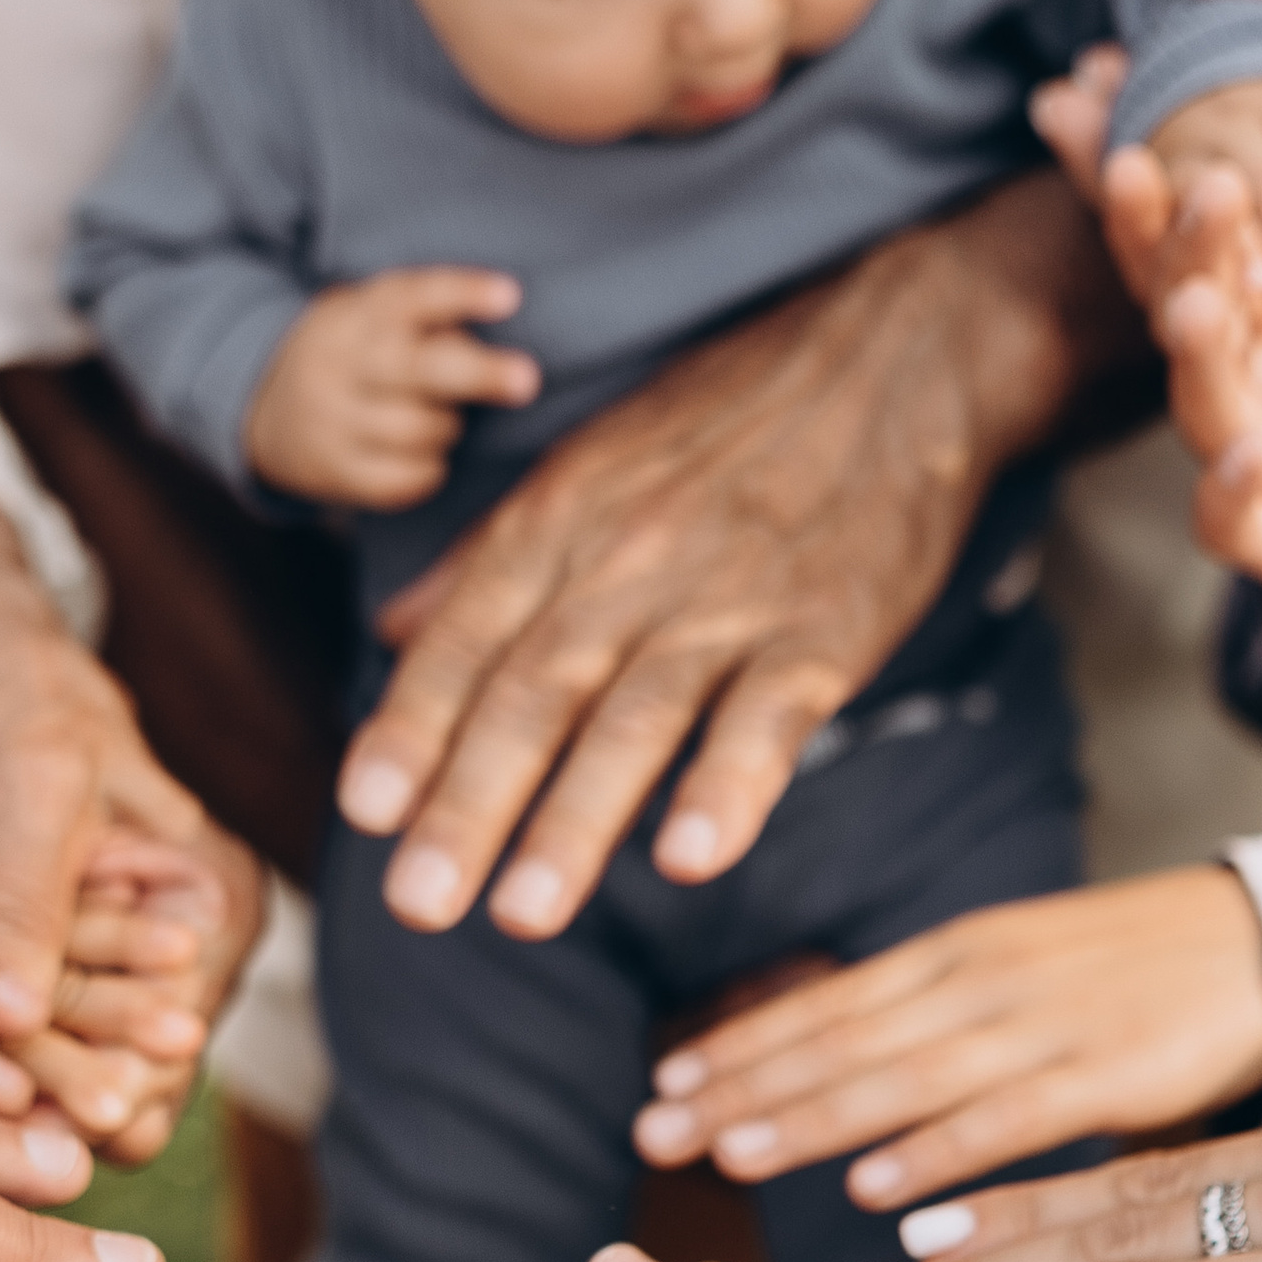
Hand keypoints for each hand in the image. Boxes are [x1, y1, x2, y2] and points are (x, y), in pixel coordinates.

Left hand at [0, 497, 261, 1154]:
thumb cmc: (17, 711)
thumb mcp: (35, 789)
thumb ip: (32, 900)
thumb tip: (17, 1010)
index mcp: (211, 893)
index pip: (184, 1003)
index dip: (135, 1060)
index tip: (94, 1113)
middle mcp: (173, 947)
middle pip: (134, 1052)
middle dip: (80, 1093)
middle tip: (34, 1146)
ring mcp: (104, 973)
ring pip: (75, 1064)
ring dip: (30, 1100)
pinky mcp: (37, 985)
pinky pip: (20, 1052)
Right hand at [245, 268, 538, 506]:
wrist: (263, 406)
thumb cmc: (355, 353)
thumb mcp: (371, 314)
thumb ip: (426, 317)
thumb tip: (509, 325)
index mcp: (358, 313)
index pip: (414, 296)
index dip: (462, 295)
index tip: (510, 296)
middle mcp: (341, 363)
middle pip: (421, 369)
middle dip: (479, 374)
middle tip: (527, 380)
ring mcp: (332, 420)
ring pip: (421, 429)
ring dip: (448, 425)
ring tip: (435, 415)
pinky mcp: (334, 470)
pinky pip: (405, 478)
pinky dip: (428, 467)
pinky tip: (420, 452)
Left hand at [333, 174, 1140, 938]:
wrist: (898, 348)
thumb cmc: (731, 415)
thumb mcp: (591, 461)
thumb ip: (488, 558)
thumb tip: (390, 633)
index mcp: (560, 525)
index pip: (465, 640)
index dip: (411, 725)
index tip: (362, 810)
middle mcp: (628, 564)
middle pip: (533, 694)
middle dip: (468, 802)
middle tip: (418, 902)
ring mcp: (729, 599)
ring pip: (636, 715)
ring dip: (576, 818)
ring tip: (525, 913)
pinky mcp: (826, 629)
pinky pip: (770, 713)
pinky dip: (730, 782)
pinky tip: (694, 856)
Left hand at [635, 867, 1261, 1209]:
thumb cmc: (1124, 979)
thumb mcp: (1010, 983)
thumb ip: (927, 1033)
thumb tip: (829, 1091)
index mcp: (951, 960)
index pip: (824, 1007)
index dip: (741, 1050)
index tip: (662, 1095)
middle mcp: (978, 983)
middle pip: (841, 1041)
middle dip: (744, 1089)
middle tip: (654, 1137)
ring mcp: (1042, 1023)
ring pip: (904, 1076)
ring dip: (813, 1118)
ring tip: (729, 1157)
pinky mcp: (1110, 1070)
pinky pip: (1007, 1118)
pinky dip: (938, 1152)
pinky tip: (873, 1192)